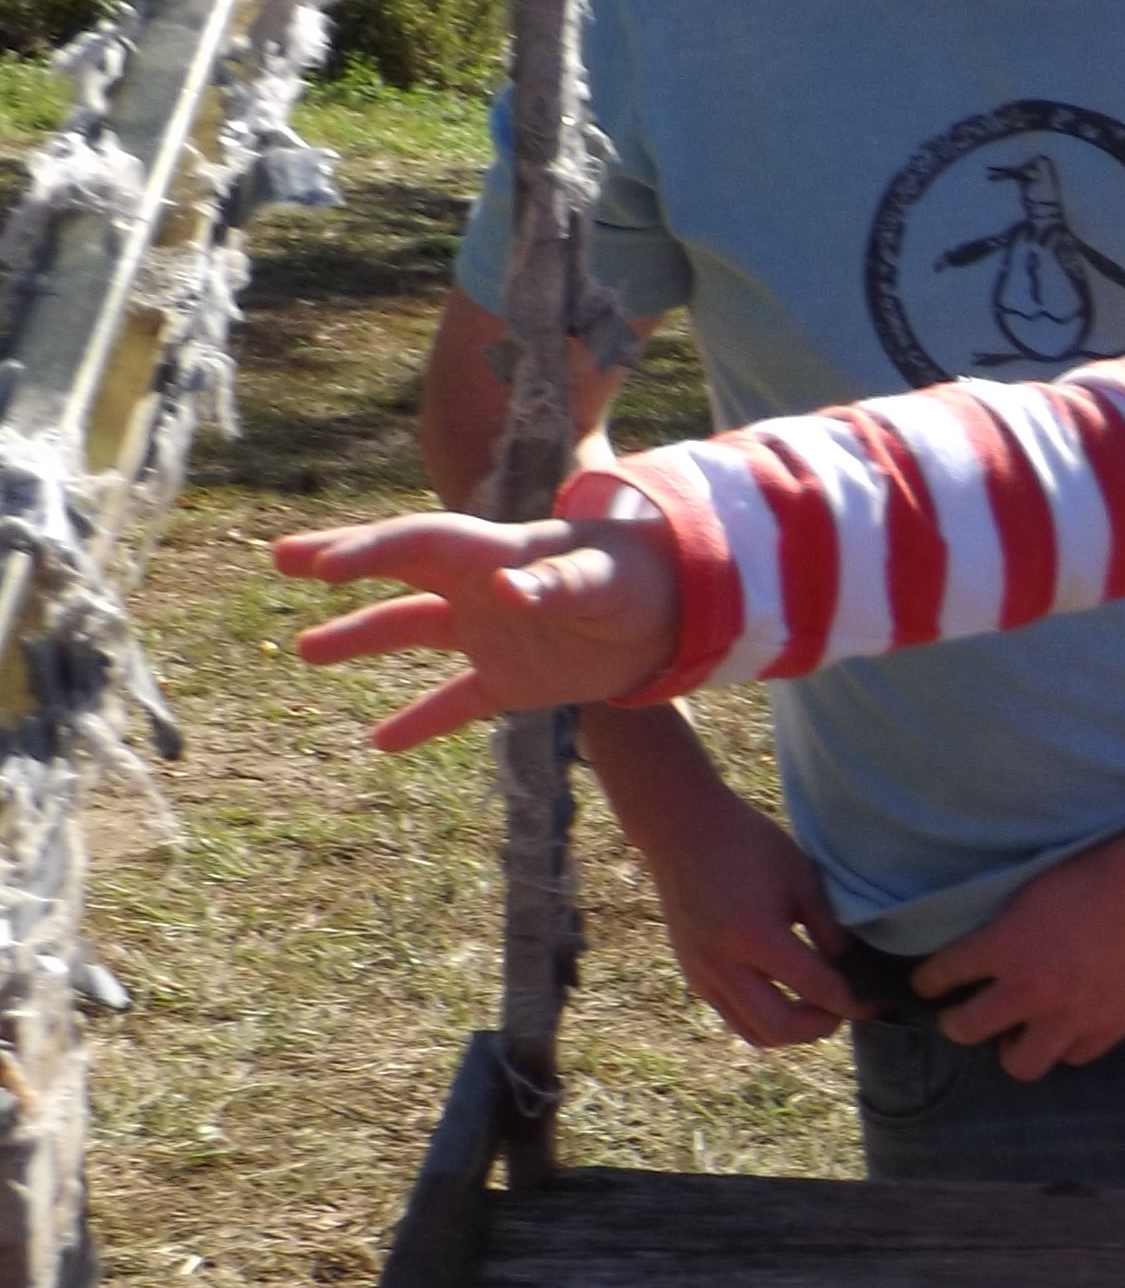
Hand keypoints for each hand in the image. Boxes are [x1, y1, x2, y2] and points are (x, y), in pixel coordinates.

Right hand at [275, 509, 681, 750]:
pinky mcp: (512, 678)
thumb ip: (558, 583)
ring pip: (412, 633)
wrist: (680, 612)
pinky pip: (455, 701)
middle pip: (398, 574)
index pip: (420, 544)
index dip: (368, 551)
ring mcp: (491, 633)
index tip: (319, 566)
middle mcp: (481, 588)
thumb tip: (506, 587)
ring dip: (361, 640)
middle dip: (342, 564)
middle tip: (281, 559)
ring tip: (305, 652)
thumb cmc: (642, 578)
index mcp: (497, 553)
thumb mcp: (605, 581)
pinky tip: (379, 743)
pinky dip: (420, 720)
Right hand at [627, 753, 860, 1048]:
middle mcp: (723, 965)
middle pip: (781, 1029)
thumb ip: (828, 929)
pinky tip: (786, 996)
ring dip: (792, 1031)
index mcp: (755, 936)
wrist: (683, 831)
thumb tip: (850, 971)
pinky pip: (735, 1018)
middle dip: (821, 1026)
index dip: (853, 1002)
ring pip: (755, 1034)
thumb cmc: (749, 846)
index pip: (816, 989)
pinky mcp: (694, 976)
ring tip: (816, 1008)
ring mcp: (703, 975)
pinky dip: (765, 1019)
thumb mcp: (801, 879)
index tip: (876, 1002)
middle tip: (844, 1007)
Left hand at [908, 813, 1124, 1080]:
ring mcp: (1070, 1017)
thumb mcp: (1036, 887)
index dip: (929, 981)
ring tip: (1023, 1029)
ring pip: (1019, 1063)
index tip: (930, 983)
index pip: (939, 976)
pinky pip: (1073, 1057)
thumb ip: (1005, 928)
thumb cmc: (1105, 868)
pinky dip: (1068, 1043)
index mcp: (1004, 945)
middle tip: (967, 1012)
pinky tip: (1072, 1022)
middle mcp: (1029, 989)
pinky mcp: (1109, 1030)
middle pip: (965, 1031)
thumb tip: (983, 947)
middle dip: (959, 1022)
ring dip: (1014, 1046)